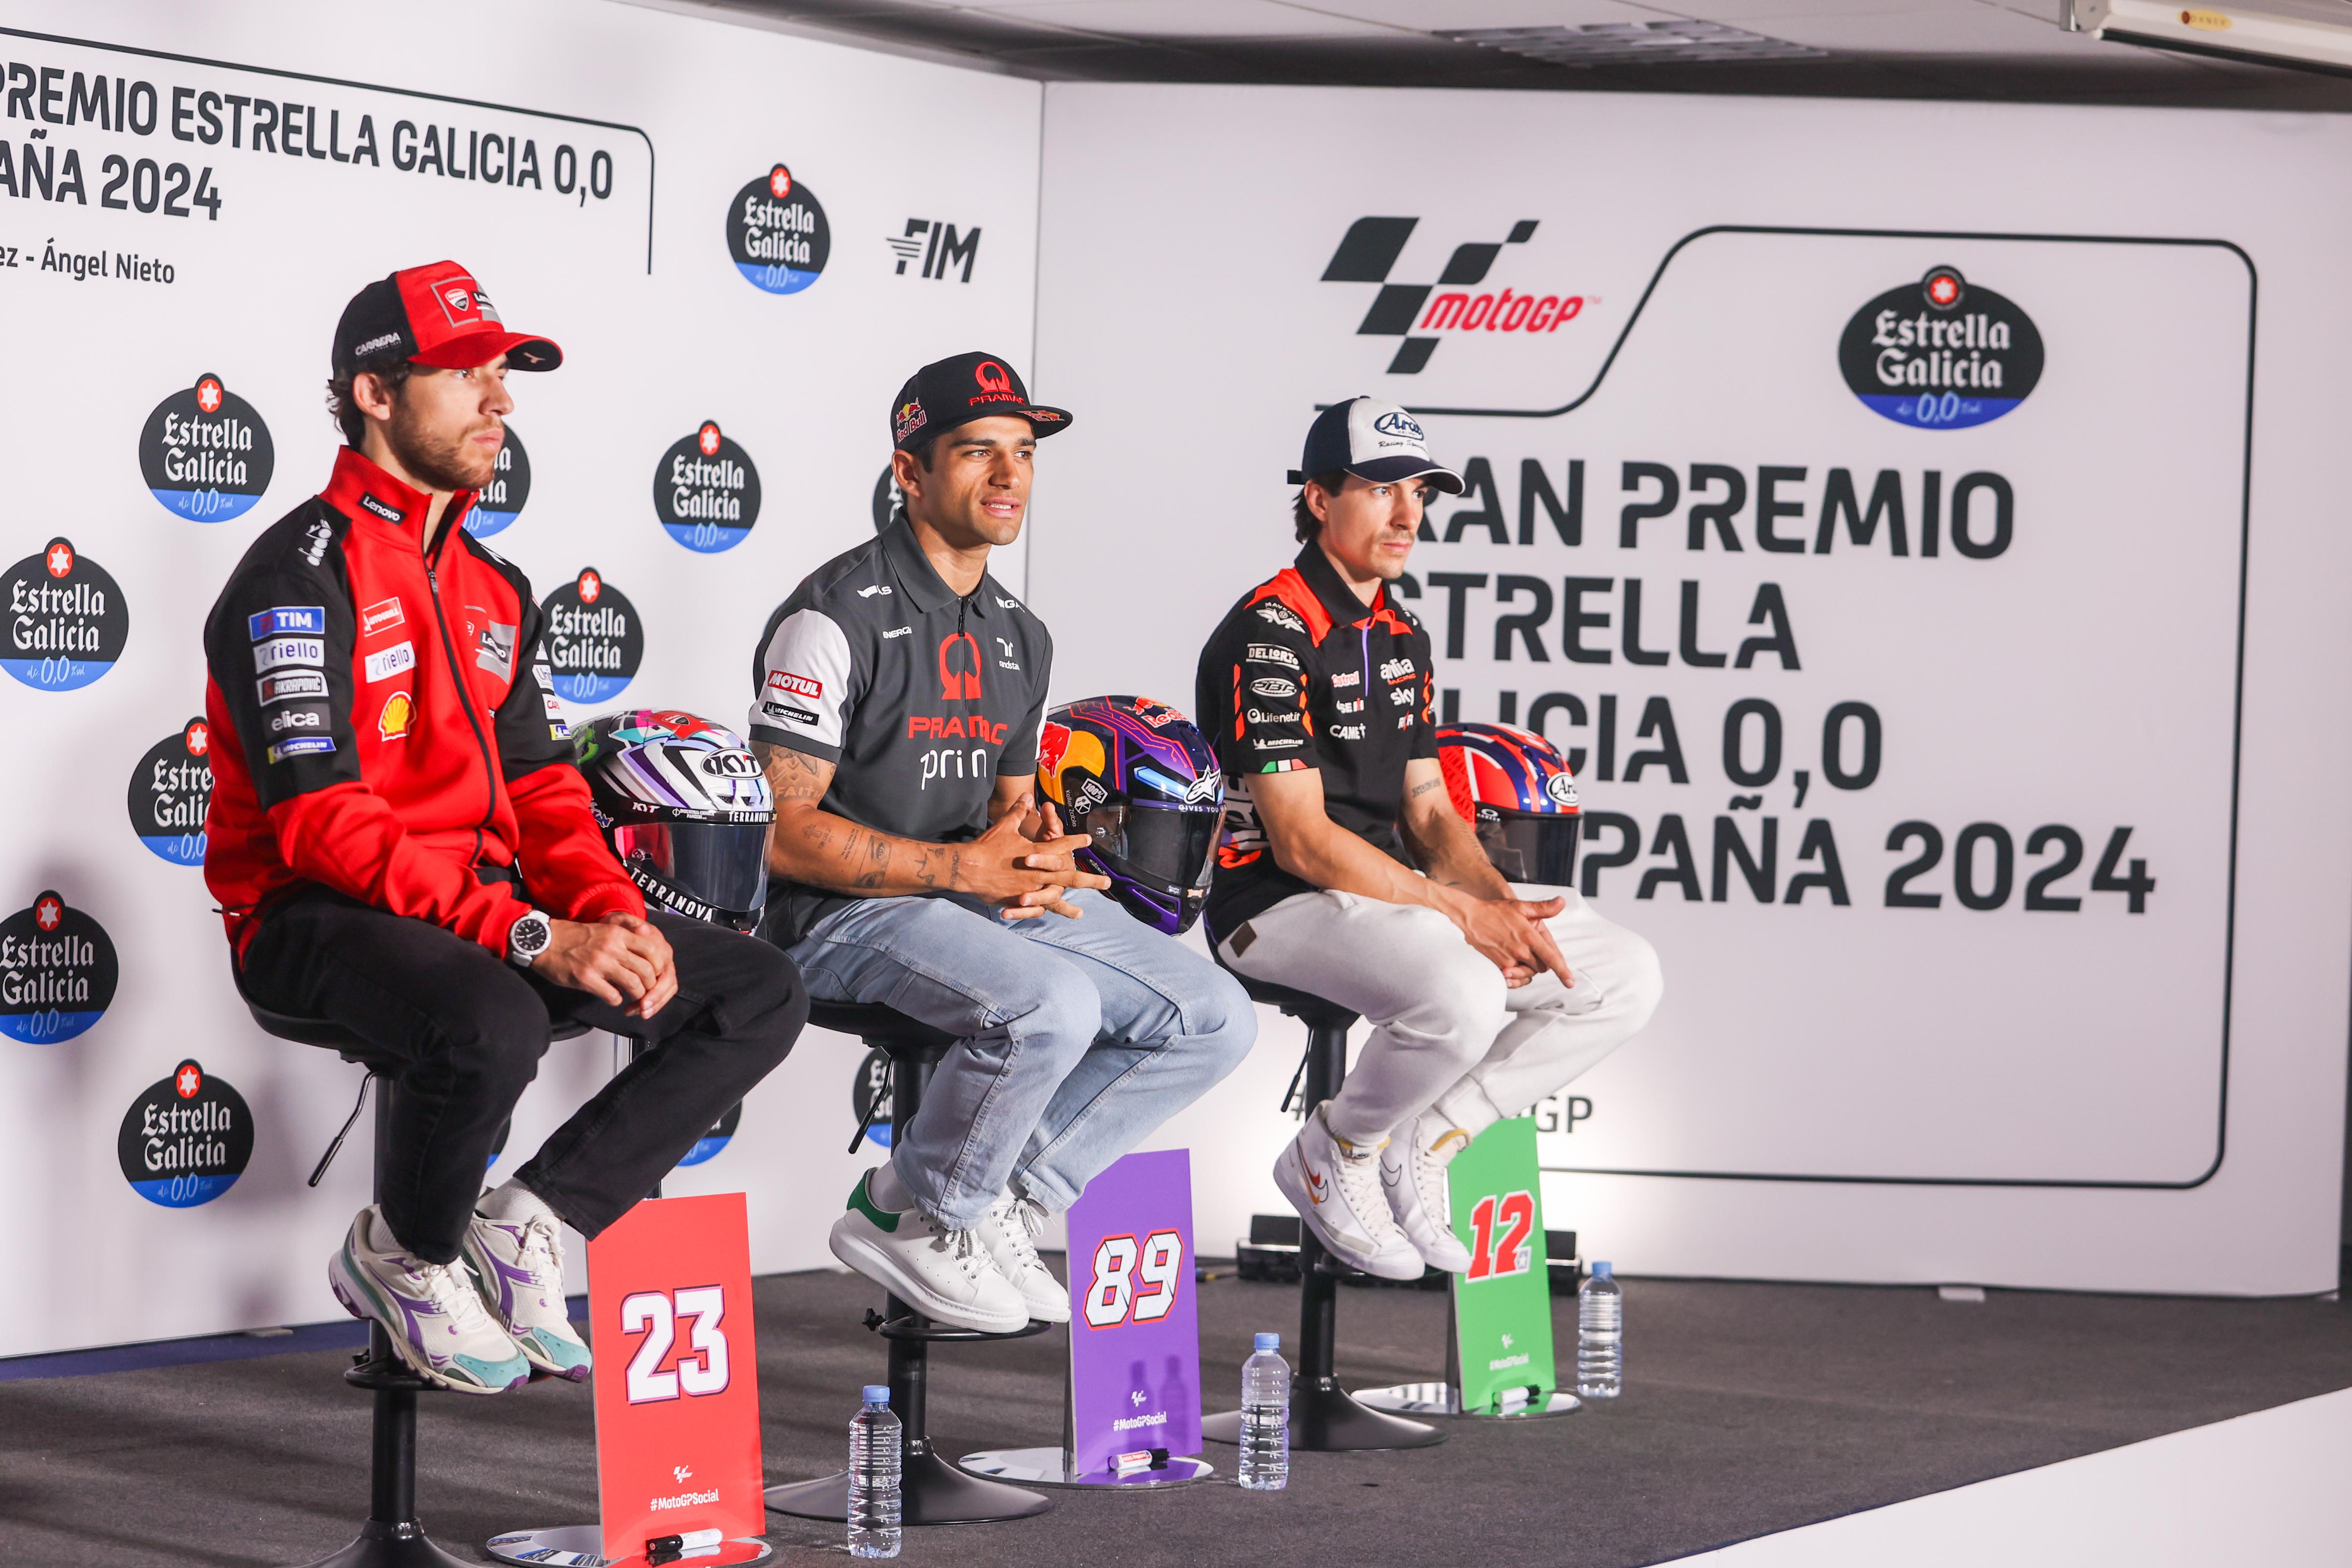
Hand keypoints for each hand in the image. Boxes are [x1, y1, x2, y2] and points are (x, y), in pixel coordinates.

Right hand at [533, 912, 676, 1017]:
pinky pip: (612, 995)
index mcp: (617, 934)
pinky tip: (613, 998)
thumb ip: (625, 937)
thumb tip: (647, 947)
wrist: (543, 940)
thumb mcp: (604, 929)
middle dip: (651, 984)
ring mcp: (599, 963)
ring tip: (633, 997)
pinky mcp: (586, 979)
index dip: (658, 965)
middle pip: (646, 970)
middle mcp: (612, 947)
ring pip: (633, 984)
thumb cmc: (572, 937)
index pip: (652, 950)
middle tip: (647, 990)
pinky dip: (616, 1000)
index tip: (656, 973)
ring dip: (637, 995)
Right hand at [954, 795, 1108, 919]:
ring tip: (1081, 914)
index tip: (1088, 840)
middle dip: (1089, 880)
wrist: (967, 868)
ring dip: (1068, 907)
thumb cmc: (987, 847)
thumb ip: (1018, 812)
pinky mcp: (1016, 901)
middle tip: (1106, 882)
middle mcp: (1037, 874)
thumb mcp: (1005, 826)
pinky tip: (1046, 920)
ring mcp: (1028, 890)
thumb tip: (1027, 796)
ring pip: (1054, 899)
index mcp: (1037, 854)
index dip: (1075, 842)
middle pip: (1069, 878)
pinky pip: (1034, 910)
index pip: (1061, 846)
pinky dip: (1043, 914)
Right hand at [1444, 891, 1571, 988]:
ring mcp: (1508, 959)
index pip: (1551, 957)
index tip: (1570, 983)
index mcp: (1529, 935)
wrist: (1469, 917)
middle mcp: (1520, 950)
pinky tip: (1513, 971)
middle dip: (1542, 963)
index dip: (1563, 971)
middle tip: (1534, 952)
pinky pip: (1513, 978)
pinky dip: (1516, 976)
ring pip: (1527, 974)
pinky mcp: (1497, 965)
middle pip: (1541, 967)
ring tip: (1522, 959)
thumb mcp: (1521, 906)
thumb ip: (1543, 908)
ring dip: (1528, 970)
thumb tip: (1561, 902)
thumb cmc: (1495, 911)